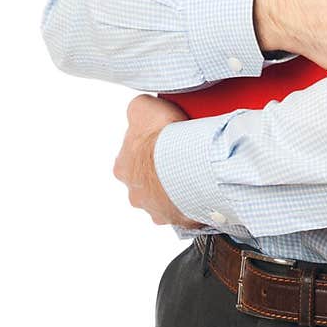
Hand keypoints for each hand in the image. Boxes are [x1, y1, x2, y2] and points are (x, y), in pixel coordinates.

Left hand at [112, 94, 205, 227]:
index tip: (163, 142)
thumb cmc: (162, 138)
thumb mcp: (142, 107)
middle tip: (181, 157)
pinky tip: (203, 189)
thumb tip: (139, 108)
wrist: (187, 161)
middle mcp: (135, 193)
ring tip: (195, 173)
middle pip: (147, 182)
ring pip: (166, 200)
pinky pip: (187, 212)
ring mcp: (156, 209)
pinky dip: (194, 202)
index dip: (147, 149)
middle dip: (161, 173)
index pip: (131, 159)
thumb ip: (137, 109)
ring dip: (178, 189)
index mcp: (123, 168)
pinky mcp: (179, 219)